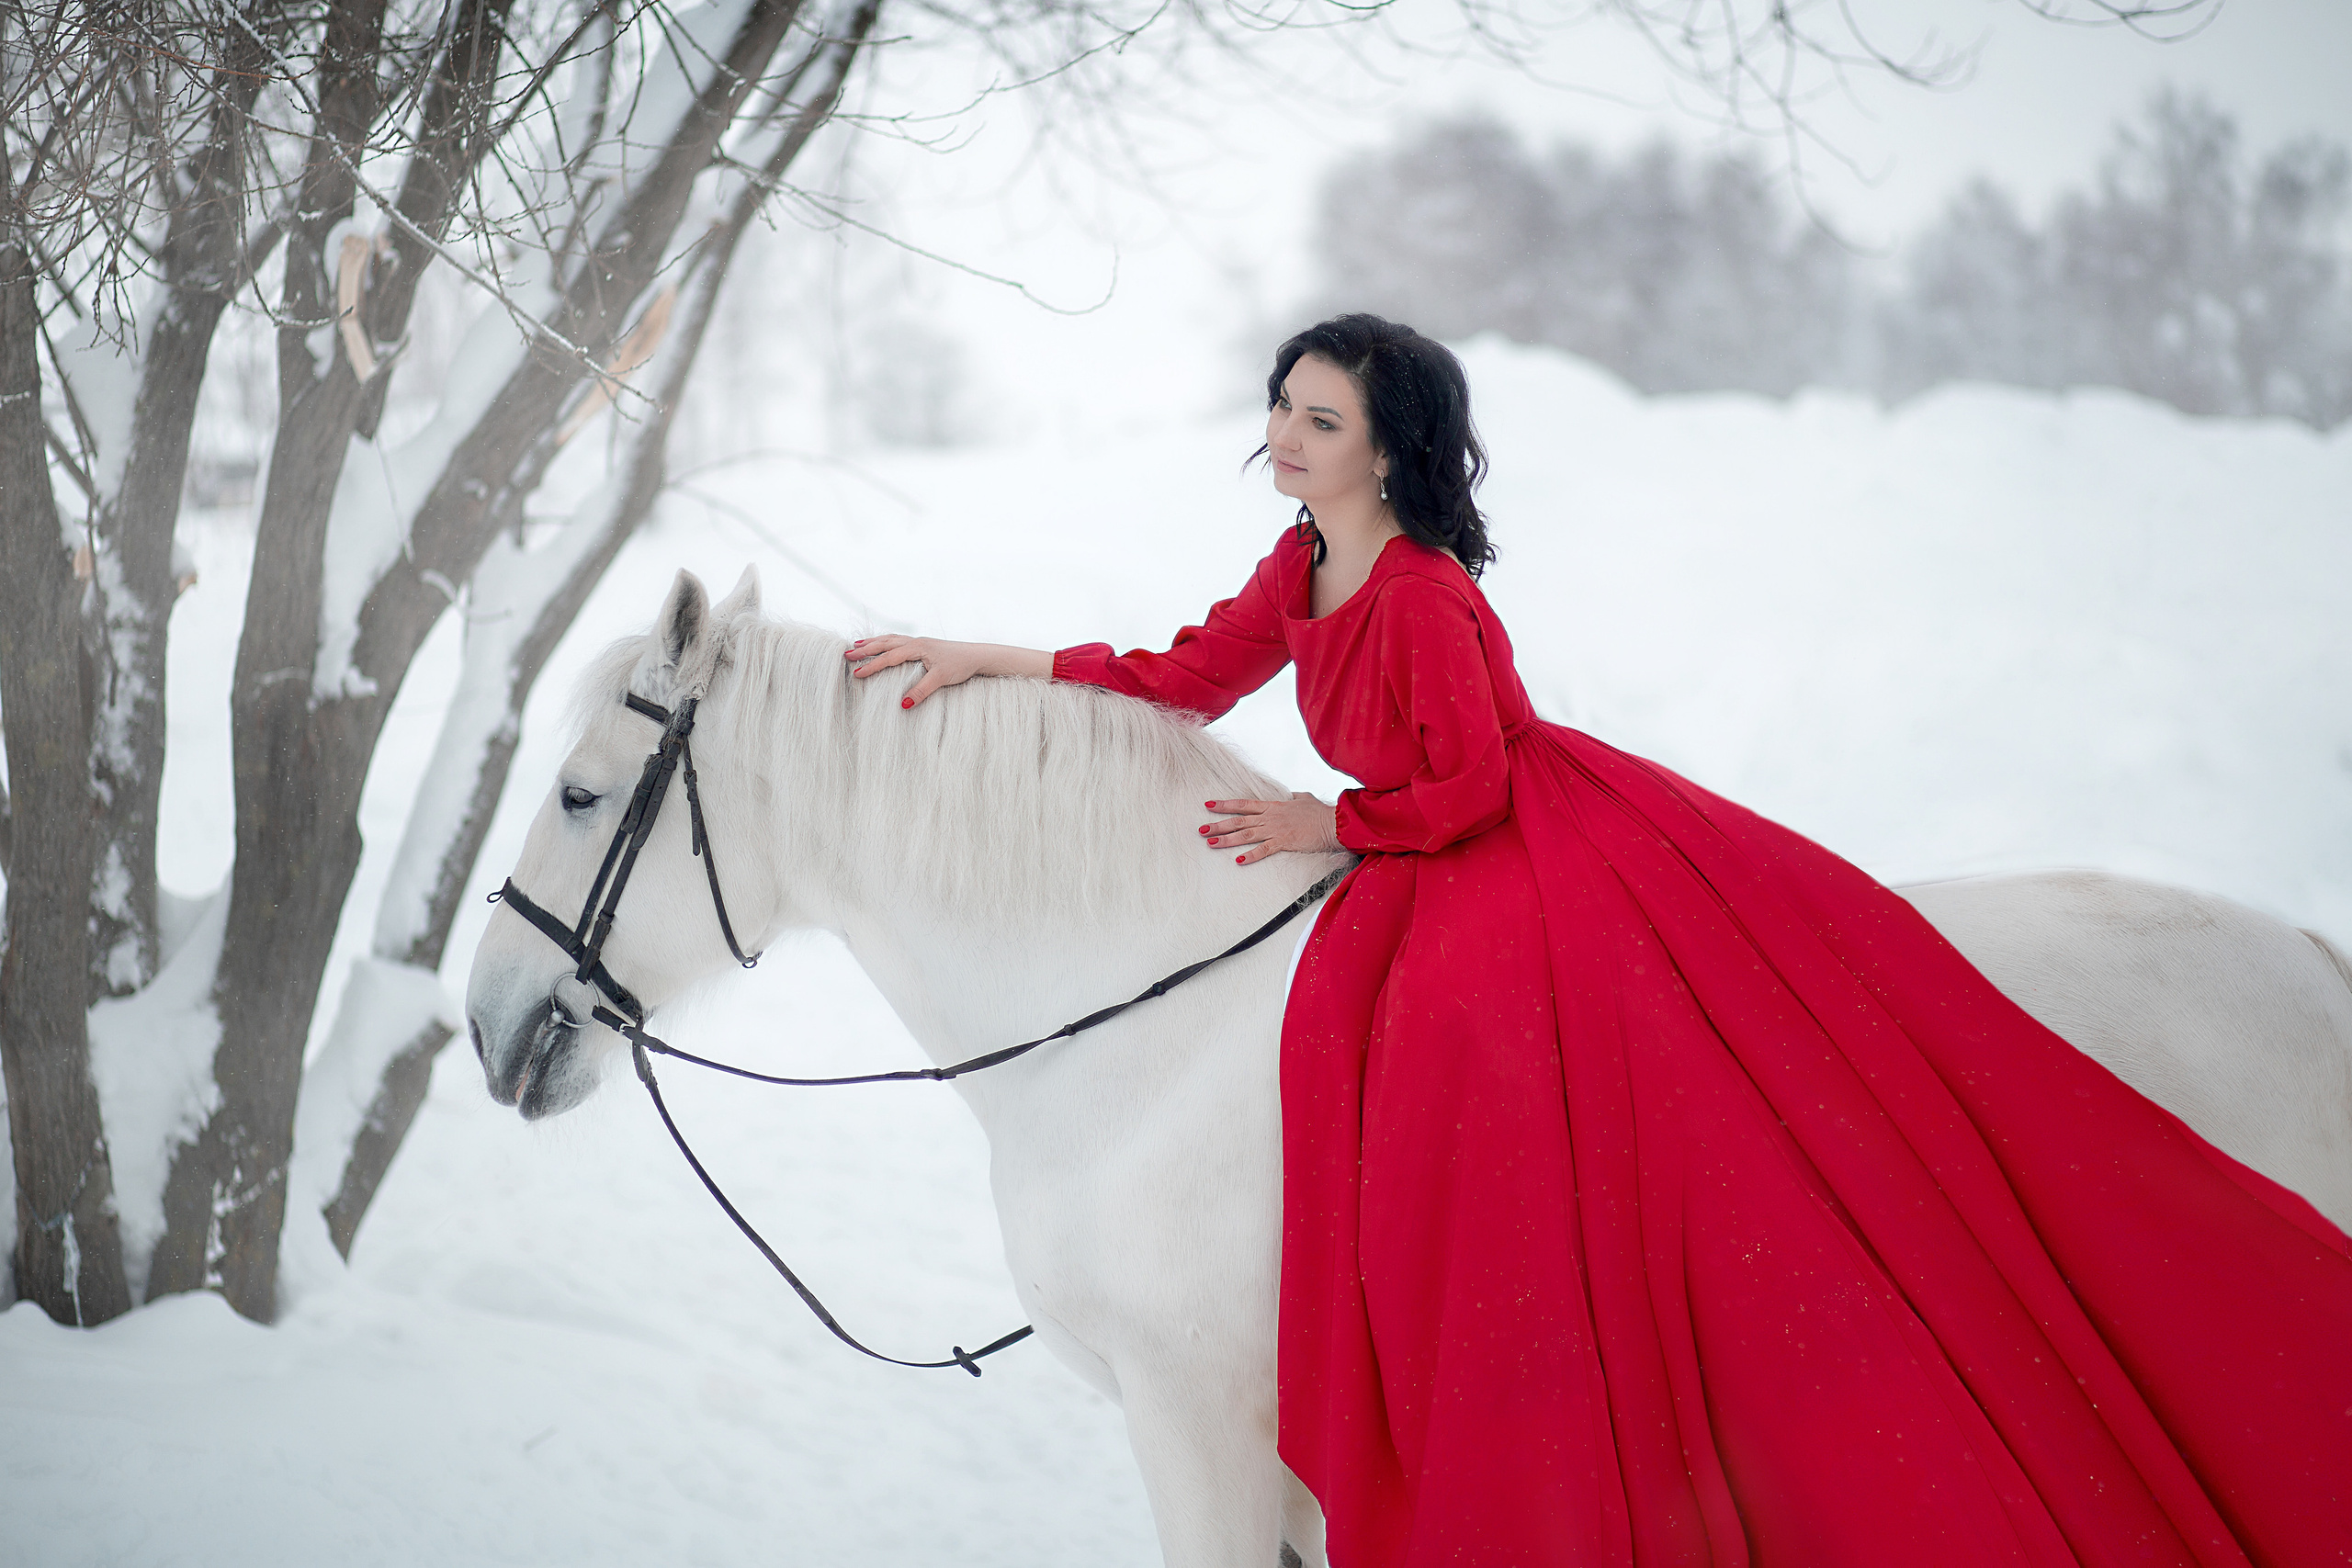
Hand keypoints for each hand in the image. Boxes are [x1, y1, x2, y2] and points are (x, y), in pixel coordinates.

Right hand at [844, 635, 1049, 707]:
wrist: (977, 656)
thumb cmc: (960, 666)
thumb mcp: (941, 679)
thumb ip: (921, 691)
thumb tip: (903, 704)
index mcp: (918, 648)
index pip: (889, 657)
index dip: (871, 666)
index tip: (855, 674)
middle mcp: (916, 641)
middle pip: (885, 643)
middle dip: (865, 649)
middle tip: (846, 655)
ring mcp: (919, 641)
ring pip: (890, 639)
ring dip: (873, 642)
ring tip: (856, 645)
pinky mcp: (923, 645)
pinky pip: (898, 640)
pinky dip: (885, 642)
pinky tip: (881, 645)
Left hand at [1199, 793, 1339, 864]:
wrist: (1333, 822)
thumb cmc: (1320, 812)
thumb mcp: (1303, 799)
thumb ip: (1293, 797)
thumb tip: (1291, 795)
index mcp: (1272, 806)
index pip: (1243, 804)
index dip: (1224, 805)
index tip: (1208, 805)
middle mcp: (1270, 817)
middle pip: (1238, 820)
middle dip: (1217, 825)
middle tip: (1200, 830)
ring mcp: (1276, 829)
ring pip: (1245, 834)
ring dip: (1226, 840)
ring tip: (1210, 843)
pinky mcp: (1284, 842)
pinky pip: (1264, 850)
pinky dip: (1250, 855)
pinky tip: (1238, 861)